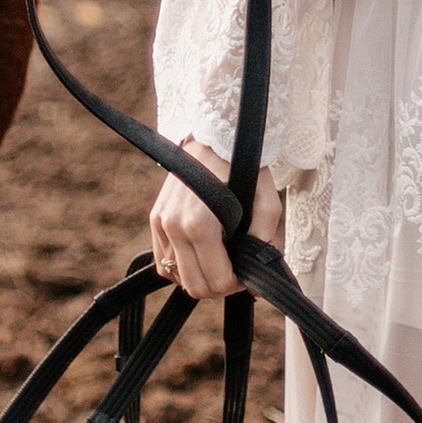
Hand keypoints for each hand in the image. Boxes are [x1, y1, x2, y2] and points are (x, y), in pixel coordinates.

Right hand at [149, 140, 282, 299]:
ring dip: (199, 275)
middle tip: (235, 271)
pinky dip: (182, 265)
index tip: (246, 273)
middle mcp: (174, 227)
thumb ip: (262, 243)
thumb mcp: (266, 204)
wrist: (215, 136)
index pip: (215, 281)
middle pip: (194, 286)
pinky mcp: (155, 219)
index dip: (236, 285)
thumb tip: (255, 273)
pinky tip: (201, 252)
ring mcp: (161, 223)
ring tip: (219, 259)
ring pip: (176, 277)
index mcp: (200, 225)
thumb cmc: (245, 168)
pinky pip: (163, 261)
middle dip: (218, 286)